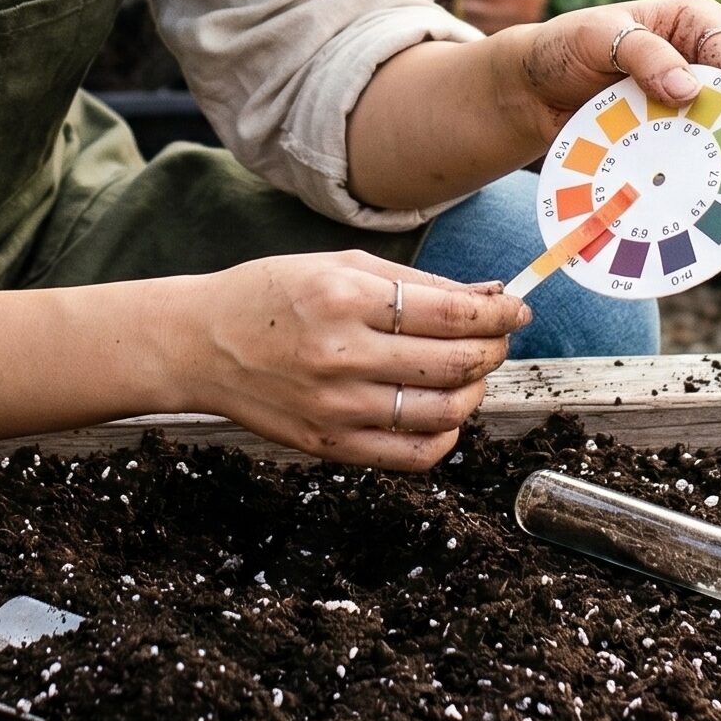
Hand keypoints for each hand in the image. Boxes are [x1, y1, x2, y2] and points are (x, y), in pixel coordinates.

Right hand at [181, 250, 528, 471]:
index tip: (518, 309)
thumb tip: (489, 297)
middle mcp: (342, 354)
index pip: (452, 315)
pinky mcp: (330, 444)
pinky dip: (445, 435)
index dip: (499, 315)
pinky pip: (413, 454)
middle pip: (455, 363)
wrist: (201, 344)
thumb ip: (417, 283)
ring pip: (444, 412)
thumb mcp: (340, 267)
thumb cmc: (270, 294)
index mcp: (345, 298)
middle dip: (493, 348)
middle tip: (497, 337)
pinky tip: (442, 411)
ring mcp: (336, 407)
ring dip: (475, 391)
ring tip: (469, 372)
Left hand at [487, 0, 720, 161]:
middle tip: (689, 147)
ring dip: (697, 153)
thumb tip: (690, 89)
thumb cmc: (565, 46)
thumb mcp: (597, 36)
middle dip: (719, 127)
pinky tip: (660, 180)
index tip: (697, 109)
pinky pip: (688, 156)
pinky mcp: (669, 134)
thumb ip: (643, 53)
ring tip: (669, 167)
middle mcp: (700, 62)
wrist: (533, 89)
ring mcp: (686, 103)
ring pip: (715, 134)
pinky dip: (677, 168)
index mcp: (696, 22)